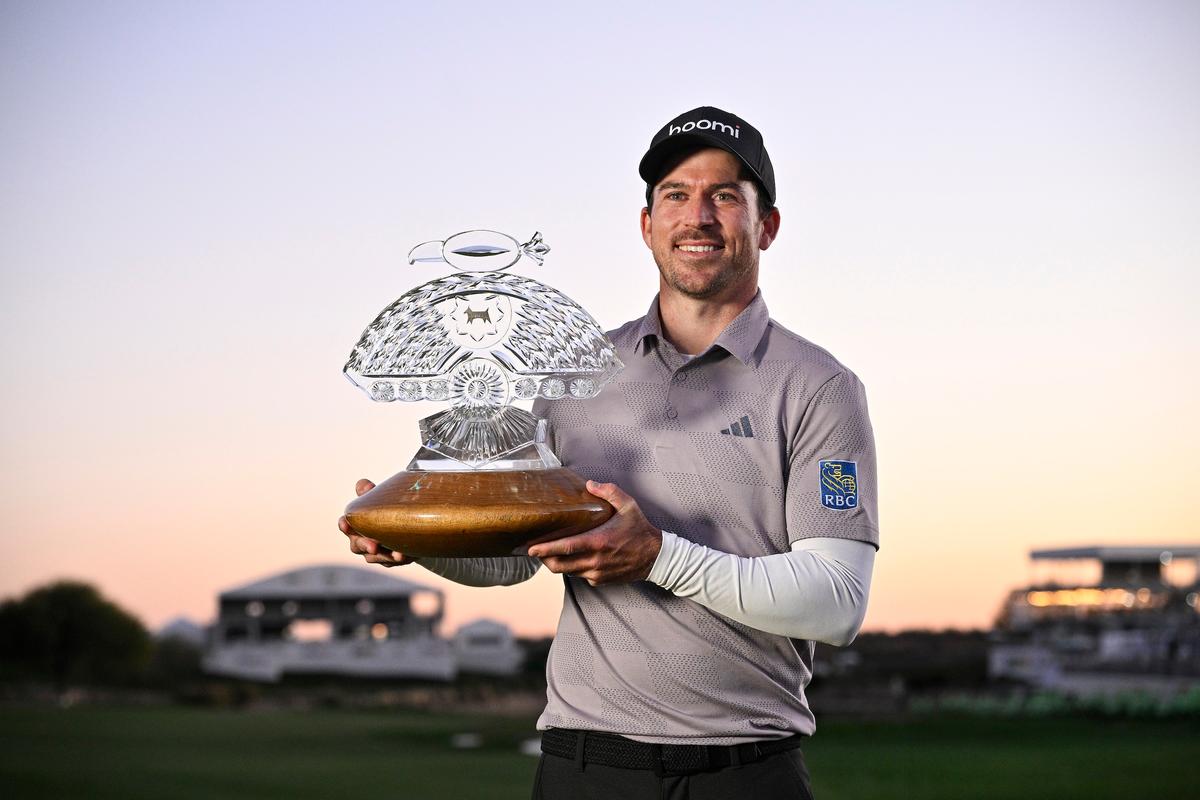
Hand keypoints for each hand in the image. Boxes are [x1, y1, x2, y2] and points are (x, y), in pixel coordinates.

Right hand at [338, 478, 414, 567]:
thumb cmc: (383, 510)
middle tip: (373, 546)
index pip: (346, 525)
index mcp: (355, 525)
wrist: (404, 524)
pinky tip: (405, 555)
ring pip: (374, 557)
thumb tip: (364, 485)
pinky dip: (398, 559)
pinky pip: (391, 562)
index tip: (345, 523)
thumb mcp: (377, 499)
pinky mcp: (388, 560)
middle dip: (365, 545)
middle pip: (357, 545)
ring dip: (385, 556)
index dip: (345, 525)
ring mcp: (374, 553)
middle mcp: (361, 541)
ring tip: (397, 554)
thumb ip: (369, 492)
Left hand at [527, 480, 661, 585]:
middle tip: (535, 550)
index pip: (565, 548)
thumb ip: (609, 491)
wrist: (656, 557)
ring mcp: (597, 573)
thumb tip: (589, 483)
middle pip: (559, 566)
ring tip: (550, 553)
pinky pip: (580, 576)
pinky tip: (573, 557)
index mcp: (598, 542)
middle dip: (544, 559)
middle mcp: (595, 561)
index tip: (530, 548)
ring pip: (568, 572)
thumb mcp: (628, 505)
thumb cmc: (640, 530)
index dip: (545, 549)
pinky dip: (573, 568)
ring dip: (558, 564)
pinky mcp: (600, 581)